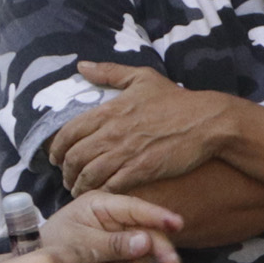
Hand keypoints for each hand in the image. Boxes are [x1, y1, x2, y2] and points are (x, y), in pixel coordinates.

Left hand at [49, 61, 237, 192]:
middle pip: (75, 157)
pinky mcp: (142, 170)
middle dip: (67, 172)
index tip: (56, 158)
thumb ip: (110, 72)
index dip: (57, 149)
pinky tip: (101, 196)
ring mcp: (126, 152)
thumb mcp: (142, 77)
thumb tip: (82, 66)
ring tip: (80, 191)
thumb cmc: (177, 100)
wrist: (207, 122)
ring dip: (80, 186)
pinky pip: (112, 186)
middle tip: (67, 179)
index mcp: (109, 111)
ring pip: (90, 175)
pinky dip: (102, 193)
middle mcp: (112, 132)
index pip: (69, 132)